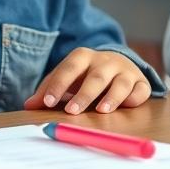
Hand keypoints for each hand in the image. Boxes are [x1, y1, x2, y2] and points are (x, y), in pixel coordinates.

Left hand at [23, 48, 151, 114]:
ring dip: (112, 97)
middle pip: (95, 77)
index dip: (58, 85)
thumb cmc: (86, 74)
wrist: (118, 62)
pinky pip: (140, 90)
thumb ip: (48, 90)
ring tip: (102, 111)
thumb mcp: (67, 78)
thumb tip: (29, 105)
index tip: (47, 102)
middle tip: (72, 111)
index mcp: (83, 57)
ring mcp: (125, 71)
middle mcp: (105, 61)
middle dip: (83, 95)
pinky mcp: (141, 82)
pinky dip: (134, 98)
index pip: (68, 69)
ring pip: (120, 83)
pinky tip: (127, 106)